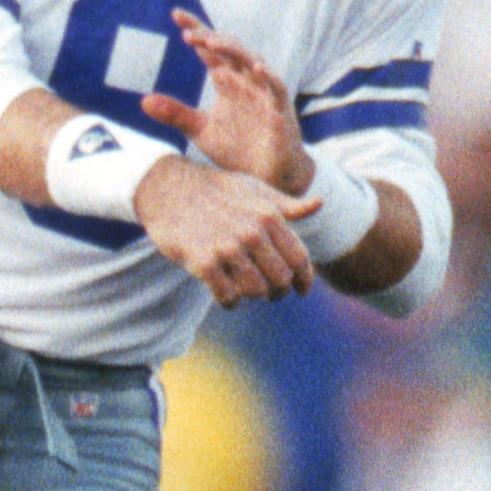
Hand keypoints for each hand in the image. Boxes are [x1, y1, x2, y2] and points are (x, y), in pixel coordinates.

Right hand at [134, 152, 315, 306]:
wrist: (169, 189)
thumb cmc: (217, 190)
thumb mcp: (255, 190)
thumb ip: (287, 204)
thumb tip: (320, 204)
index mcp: (269, 216)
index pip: (300, 259)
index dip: (304, 279)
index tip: (301, 290)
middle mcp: (252, 232)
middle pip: (281, 279)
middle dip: (278, 291)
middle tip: (270, 293)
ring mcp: (227, 248)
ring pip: (257, 291)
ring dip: (254, 296)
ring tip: (247, 292)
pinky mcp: (203, 262)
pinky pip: (228, 296)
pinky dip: (231, 302)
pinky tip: (227, 296)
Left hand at [139, 10, 309, 196]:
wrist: (265, 176)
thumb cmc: (237, 149)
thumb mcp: (201, 130)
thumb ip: (175, 113)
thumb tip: (143, 101)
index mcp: (227, 80)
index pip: (210, 49)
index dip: (196, 30)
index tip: (175, 15)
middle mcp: (246, 80)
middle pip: (229, 49)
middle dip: (211, 37)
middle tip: (188, 31)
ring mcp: (264, 93)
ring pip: (252, 62)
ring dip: (234, 51)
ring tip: (212, 42)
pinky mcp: (280, 109)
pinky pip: (276, 87)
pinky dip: (268, 77)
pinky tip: (256, 68)